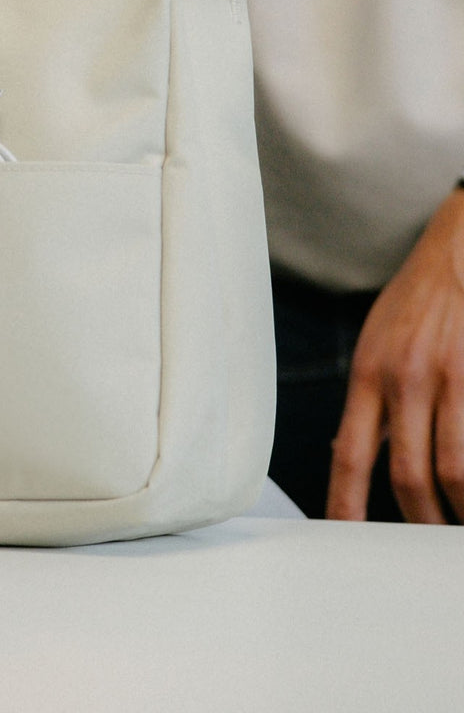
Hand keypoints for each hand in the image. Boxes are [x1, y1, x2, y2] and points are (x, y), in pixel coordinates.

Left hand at [327, 186, 463, 521]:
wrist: (460, 251)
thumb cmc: (418, 303)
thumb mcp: (375, 346)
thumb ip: (369, 402)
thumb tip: (348, 454)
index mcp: (368, 374)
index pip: (350, 454)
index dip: (345, 503)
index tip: (342, 537)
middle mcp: (406, 379)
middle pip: (406, 475)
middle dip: (418, 519)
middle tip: (424, 544)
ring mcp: (451, 379)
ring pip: (456, 471)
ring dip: (458, 509)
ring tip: (456, 523)